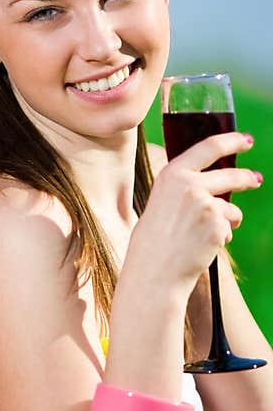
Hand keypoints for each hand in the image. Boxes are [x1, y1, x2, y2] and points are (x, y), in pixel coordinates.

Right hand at [129, 130, 260, 291]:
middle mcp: (190, 184)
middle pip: (231, 175)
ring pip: (231, 209)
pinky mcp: (218, 225)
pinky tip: (201, 247)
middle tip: (255, 180)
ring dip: (227, 220)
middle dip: (247, 178)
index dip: (231, 141)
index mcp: (172, 174)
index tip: (246, 140)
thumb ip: (184, 187)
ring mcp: (206, 205)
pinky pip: (229, 228)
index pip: (209, 147)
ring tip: (205, 236)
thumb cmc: (154, 239)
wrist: (154, 270)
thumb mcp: (162, 201)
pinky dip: (220, 238)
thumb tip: (215, 182)